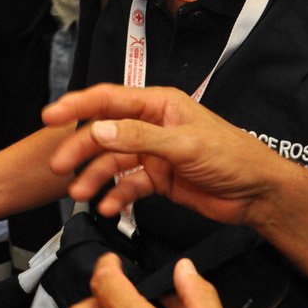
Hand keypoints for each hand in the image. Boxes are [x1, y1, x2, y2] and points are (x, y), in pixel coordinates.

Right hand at [44, 85, 292, 229]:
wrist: (256, 193)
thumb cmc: (232, 156)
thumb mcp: (183, 144)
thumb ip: (140, 137)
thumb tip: (101, 129)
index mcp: (159, 104)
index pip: (110, 99)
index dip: (78, 105)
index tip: (51, 116)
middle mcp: (153, 125)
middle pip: (105, 133)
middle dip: (81, 149)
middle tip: (60, 166)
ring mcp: (154, 153)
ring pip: (114, 162)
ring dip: (95, 177)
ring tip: (81, 194)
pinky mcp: (159, 178)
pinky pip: (128, 186)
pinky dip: (116, 196)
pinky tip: (108, 207)